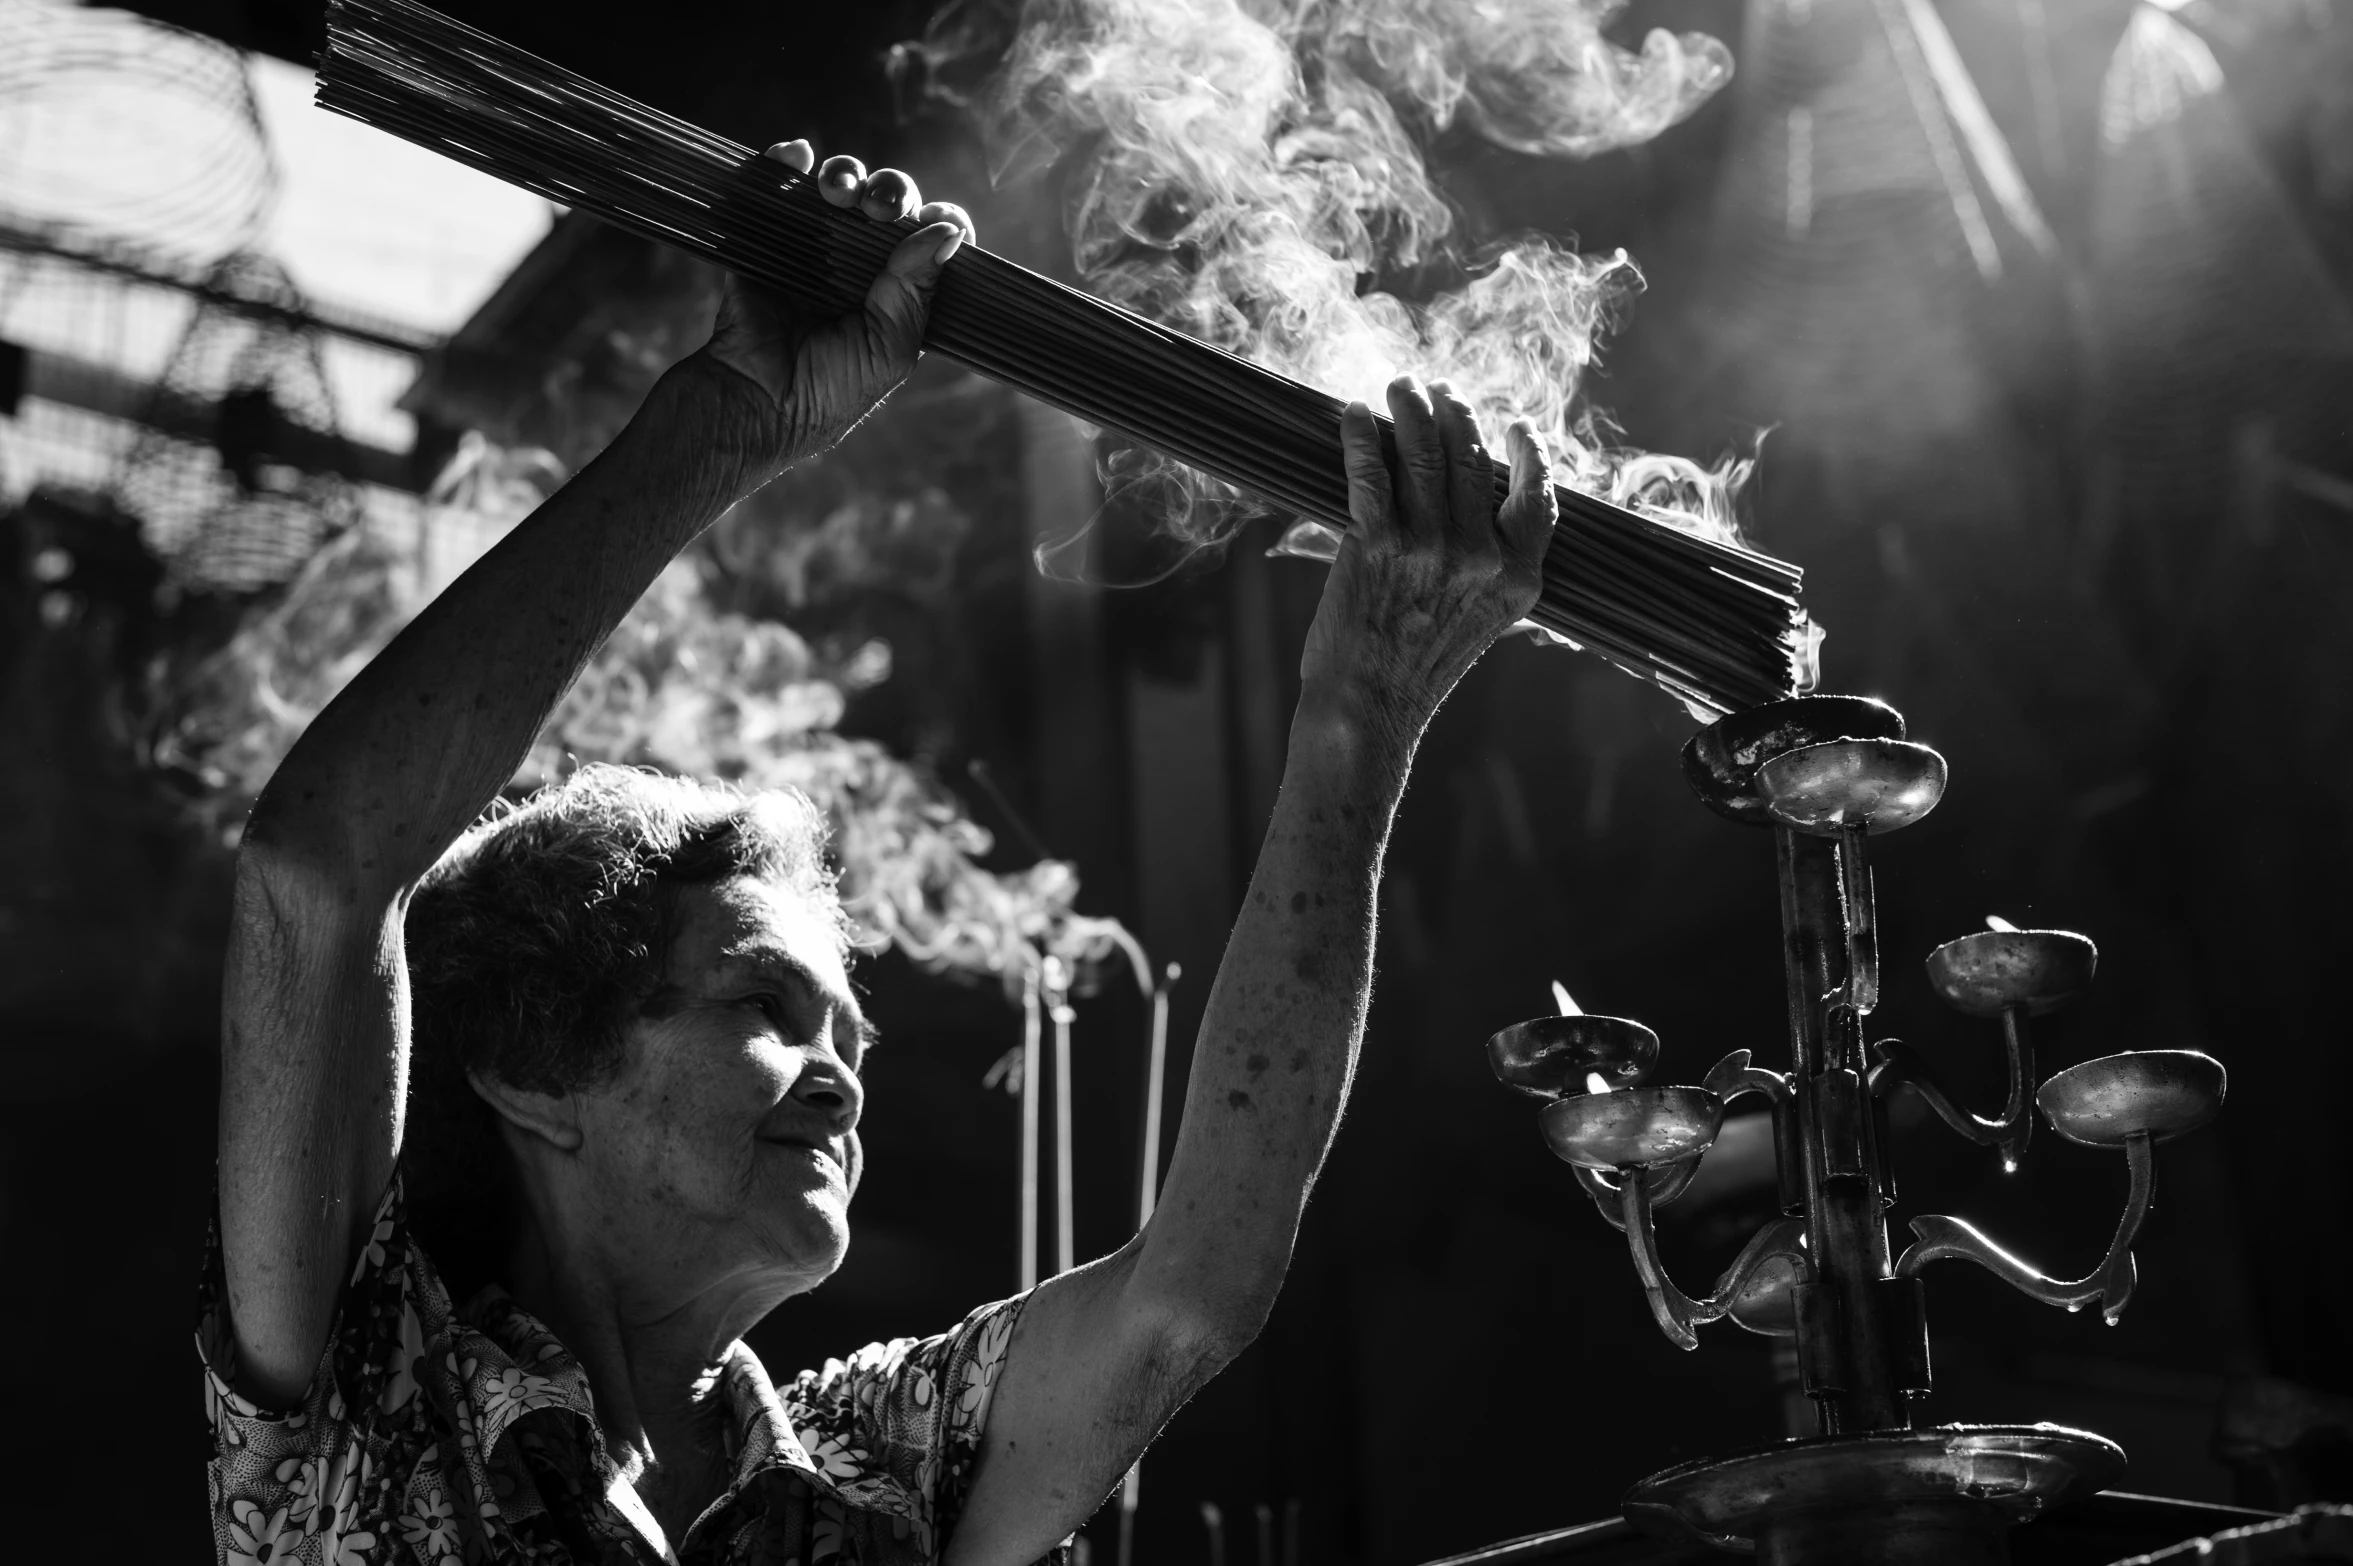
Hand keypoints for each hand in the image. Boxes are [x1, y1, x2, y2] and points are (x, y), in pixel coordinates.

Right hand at [688, 139, 976, 488]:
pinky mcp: (766, 237)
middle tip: (880, 209)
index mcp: (899, 292)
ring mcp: (813, 246)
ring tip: (838, 194)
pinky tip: (796, 156)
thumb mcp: (889, 347)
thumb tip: (948, 232)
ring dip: (846, 175)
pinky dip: (788, 160)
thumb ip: (916, 290)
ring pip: (841, 188)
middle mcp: (860, 264)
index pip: (932, 241)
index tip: (935, 219)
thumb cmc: (829, 391)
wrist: (754, 404)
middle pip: (890, 203)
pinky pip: (779, 185)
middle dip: (892, 192)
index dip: (940, 222)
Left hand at [1297, 376, 1557, 746]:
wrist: (1367, 708)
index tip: (1516, 424)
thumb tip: (1483, 511)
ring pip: (1425, 454)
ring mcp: (1430, 548)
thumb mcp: (1483, 622)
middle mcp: (1482, 557)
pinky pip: (1371, 472)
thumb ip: (1494, 570)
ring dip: (1410, 408)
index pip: (1539, 497)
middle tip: (1435, 389)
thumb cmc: (1417, 667)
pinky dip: (1362, 436)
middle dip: (1454, 410)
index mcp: (1519, 577)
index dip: (1532, 452)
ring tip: (1399, 388)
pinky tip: (1356, 416)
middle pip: (1473, 458)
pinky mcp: (1377, 544)